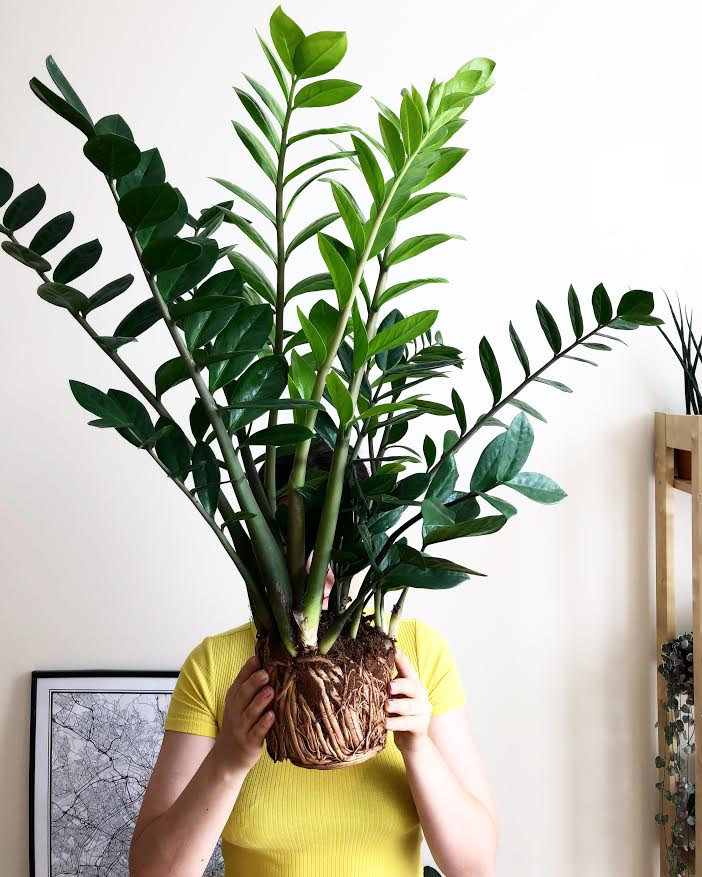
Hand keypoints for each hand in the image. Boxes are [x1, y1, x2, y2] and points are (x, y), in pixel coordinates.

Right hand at [214, 655, 274, 773]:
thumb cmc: (238, 726)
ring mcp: (241, 729)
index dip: (247, 670)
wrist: (226, 759)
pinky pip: (257, 733)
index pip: (239, 682)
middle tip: (265, 673)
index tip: (257, 658)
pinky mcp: (249, 744)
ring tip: (270, 691)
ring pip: (250, 713)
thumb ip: (249, 689)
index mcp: (233, 700)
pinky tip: (272, 716)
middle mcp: (235, 712)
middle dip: (254, 683)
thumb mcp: (238, 706)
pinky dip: (264, 724)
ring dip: (260, 702)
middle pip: (243, 695)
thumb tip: (266, 665)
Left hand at [384, 646, 431, 754]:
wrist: (411, 740)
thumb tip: (363, 672)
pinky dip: (397, 723)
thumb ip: (386, 686)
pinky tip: (386, 724)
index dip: (402, 660)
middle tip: (389, 686)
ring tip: (386, 706)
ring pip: (410, 706)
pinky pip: (409, 723)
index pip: (408, 669)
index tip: (394, 650)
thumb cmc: (397, 713)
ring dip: (398, 705)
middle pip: (412, 686)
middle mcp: (420, 694)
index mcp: (412, 683)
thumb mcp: (392, 697)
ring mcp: (423, 710)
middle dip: (401, 685)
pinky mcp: (421, 726)